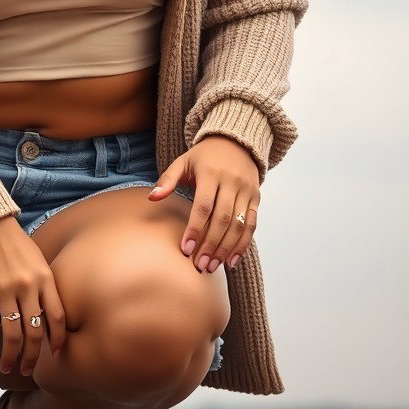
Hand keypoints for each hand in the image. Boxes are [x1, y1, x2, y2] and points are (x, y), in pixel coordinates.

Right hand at [0, 215, 67, 376]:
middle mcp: (28, 286)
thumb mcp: (37, 259)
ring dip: (11, 357)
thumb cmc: (12, 242)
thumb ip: (44, 283)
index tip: (55, 354)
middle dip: (33, 356)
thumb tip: (48, 312)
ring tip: (7, 368)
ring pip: (13, 334)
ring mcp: (5, 290)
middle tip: (28, 370)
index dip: (58, 340)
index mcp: (44, 278)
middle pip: (35, 332)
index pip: (57, 317)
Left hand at [147, 134, 259, 273]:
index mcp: (211, 172)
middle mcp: (232, 182)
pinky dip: (243, 244)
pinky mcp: (256, 198)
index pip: (203, 206)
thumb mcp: (183, 162)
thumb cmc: (204, 156)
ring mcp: (246, 190)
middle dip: (211, 245)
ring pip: (238, 225)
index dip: (195, 229)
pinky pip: (252, 225)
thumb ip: (167, 179)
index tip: (186, 249)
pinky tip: (231, 260)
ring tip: (212, 266)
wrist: (236, 142)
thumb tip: (152, 198)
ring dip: (226, 249)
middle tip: (200, 265)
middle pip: (222, 219)